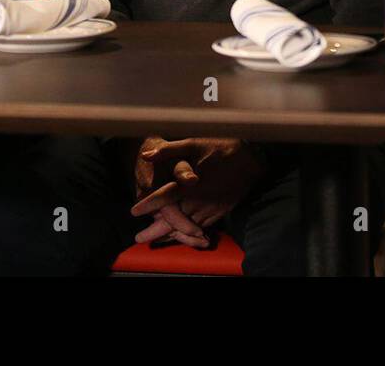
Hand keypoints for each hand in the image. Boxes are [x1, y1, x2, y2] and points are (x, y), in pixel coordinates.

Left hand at [131, 138, 264, 242]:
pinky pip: (200, 228)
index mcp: (188, 184)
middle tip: (139, 238)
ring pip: (185, 227)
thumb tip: (146, 154)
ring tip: (155, 240)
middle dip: (155, 230)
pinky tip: (179, 236)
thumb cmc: (220, 147)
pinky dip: (187, 234)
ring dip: (169, 234)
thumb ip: (169, 150)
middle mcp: (197, 200)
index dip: (148, 205)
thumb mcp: (194, 143)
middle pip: (172, 219)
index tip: (134, 212)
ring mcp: (208, 209)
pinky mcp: (218, 213)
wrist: (250, 160)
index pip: (164, 197)